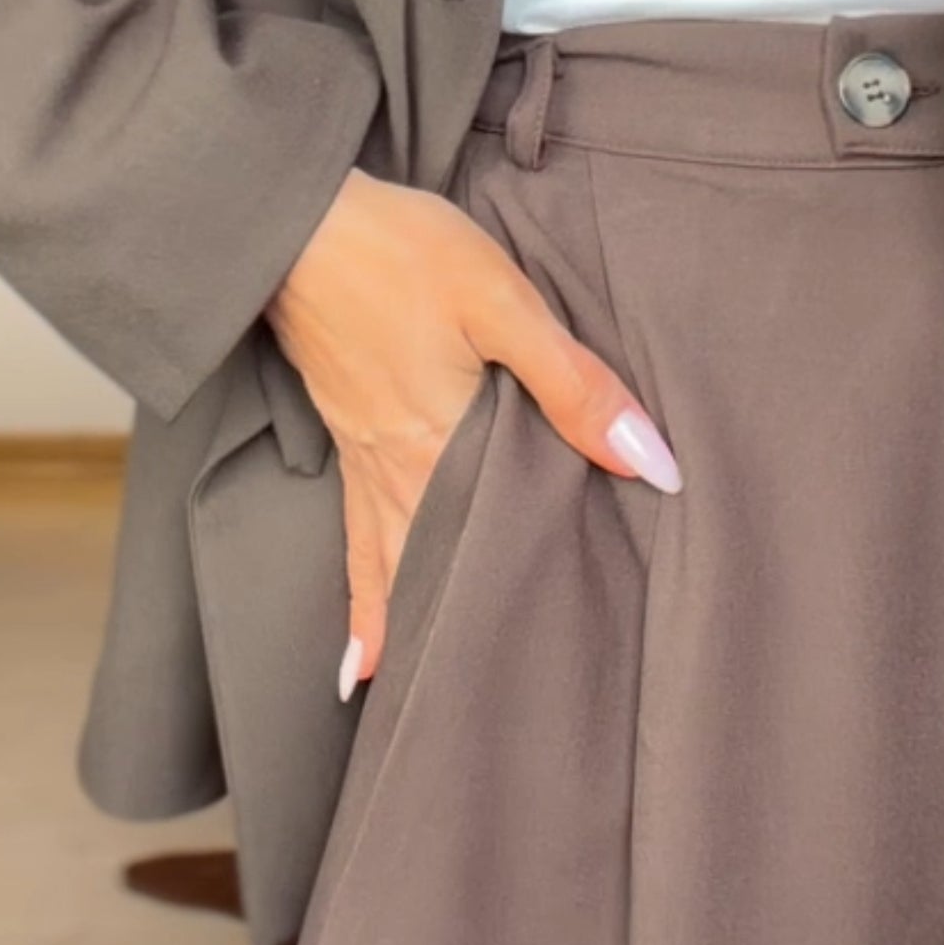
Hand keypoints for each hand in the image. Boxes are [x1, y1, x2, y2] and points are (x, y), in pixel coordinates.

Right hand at [264, 167, 680, 696]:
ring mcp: (366, 463)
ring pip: (392, 573)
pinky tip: (354, 660)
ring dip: (409, 643)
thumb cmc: (398, 250)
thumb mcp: (502, 303)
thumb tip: (652, 464)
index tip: (567, 674)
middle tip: (491, 728)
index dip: (534, 606)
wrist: (291, 216)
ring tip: (420, 719)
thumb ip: (575, 386)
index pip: (502, 549)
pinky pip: (355, 545)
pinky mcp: (347, 440)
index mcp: (446, 448)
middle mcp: (401, 475)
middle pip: (439, 578)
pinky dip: (359, 606)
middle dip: (462, 648)